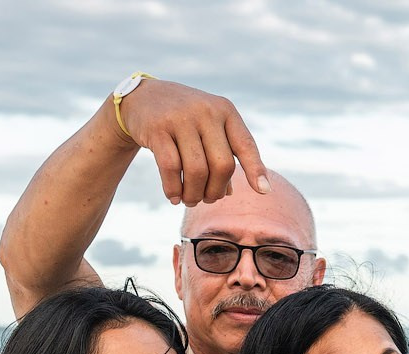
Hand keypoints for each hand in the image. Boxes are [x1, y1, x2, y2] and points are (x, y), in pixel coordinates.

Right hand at [114, 79, 271, 206]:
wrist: (144, 97)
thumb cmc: (186, 121)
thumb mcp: (209, 129)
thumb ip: (222, 156)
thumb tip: (229, 193)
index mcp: (225, 110)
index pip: (246, 145)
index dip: (256, 170)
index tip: (264, 192)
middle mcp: (206, 111)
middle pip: (222, 165)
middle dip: (216, 191)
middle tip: (207, 199)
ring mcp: (181, 118)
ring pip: (197, 170)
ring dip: (194, 194)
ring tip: (190, 200)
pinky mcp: (157, 128)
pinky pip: (170, 168)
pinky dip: (174, 189)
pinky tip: (174, 197)